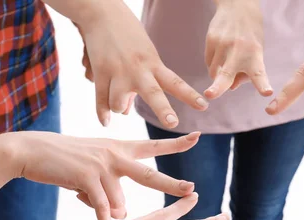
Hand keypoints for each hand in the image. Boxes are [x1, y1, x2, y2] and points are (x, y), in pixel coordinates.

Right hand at [8, 131, 199, 219]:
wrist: (31, 150)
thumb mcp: (93, 169)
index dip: (176, 142)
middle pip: (150, 174)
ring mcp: (102, 164)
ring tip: (85, 198)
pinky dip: (102, 218)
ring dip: (108, 211)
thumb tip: (123, 214)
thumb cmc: (64, 161)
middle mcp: (115, 154)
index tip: (197, 136)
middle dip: (172, 184)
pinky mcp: (87, 176)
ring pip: (119, 201)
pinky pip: (102, 206)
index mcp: (120, 149)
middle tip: (192, 190)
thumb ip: (111, 190)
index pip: (154, 146)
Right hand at [75, 2, 208, 126]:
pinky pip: (100, 99)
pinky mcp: (100, 72)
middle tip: (173, 123)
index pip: (176, 83)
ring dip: (119, 108)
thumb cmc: (128, 37)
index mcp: (154, 64)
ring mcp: (118, 72)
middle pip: (154, 94)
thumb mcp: (143, 57)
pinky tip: (106, 122)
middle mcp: (138, 70)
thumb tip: (125, 111)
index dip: (190, 96)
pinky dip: (102, 113)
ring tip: (118, 102)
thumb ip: (139, 85)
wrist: (102, 12)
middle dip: (163, 109)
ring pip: (119, 105)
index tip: (204, 106)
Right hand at [204, 0, 271, 98]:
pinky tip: (221, 53)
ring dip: (218, 75)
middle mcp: (239, 50)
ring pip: (214, 73)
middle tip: (210, 95)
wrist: (238, 7)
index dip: (262, 84)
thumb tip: (230, 88)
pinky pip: (209, 62)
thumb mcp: (256, 53)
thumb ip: (247, 74)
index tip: (267, 92)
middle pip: (226, 74)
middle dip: (218, 87)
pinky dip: (214, 64)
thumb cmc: (250, 37)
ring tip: (227, 62)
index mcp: (255, 55)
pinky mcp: (210, 39)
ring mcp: (223, 44)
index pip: (259, 74)